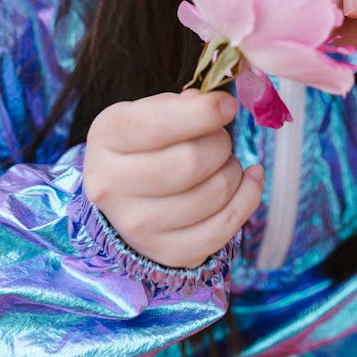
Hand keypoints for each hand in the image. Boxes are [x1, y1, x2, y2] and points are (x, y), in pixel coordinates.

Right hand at [83, 89, 263, 268]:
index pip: (157, 124)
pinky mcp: (165, 252)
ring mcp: (136, 226)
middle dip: (220, 144)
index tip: (228, 106)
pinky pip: (223, 229)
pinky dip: (248, 198)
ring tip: (224, 162)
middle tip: (220, 138)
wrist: (124, 191)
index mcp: (107, 135)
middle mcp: (111, 184)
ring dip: (232, 170)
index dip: (203, 113)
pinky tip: (250, 179)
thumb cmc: (146, 140)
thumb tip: (219, 106)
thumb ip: (183, 104)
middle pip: (190, 162)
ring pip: (212, 194)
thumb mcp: (151, 110)